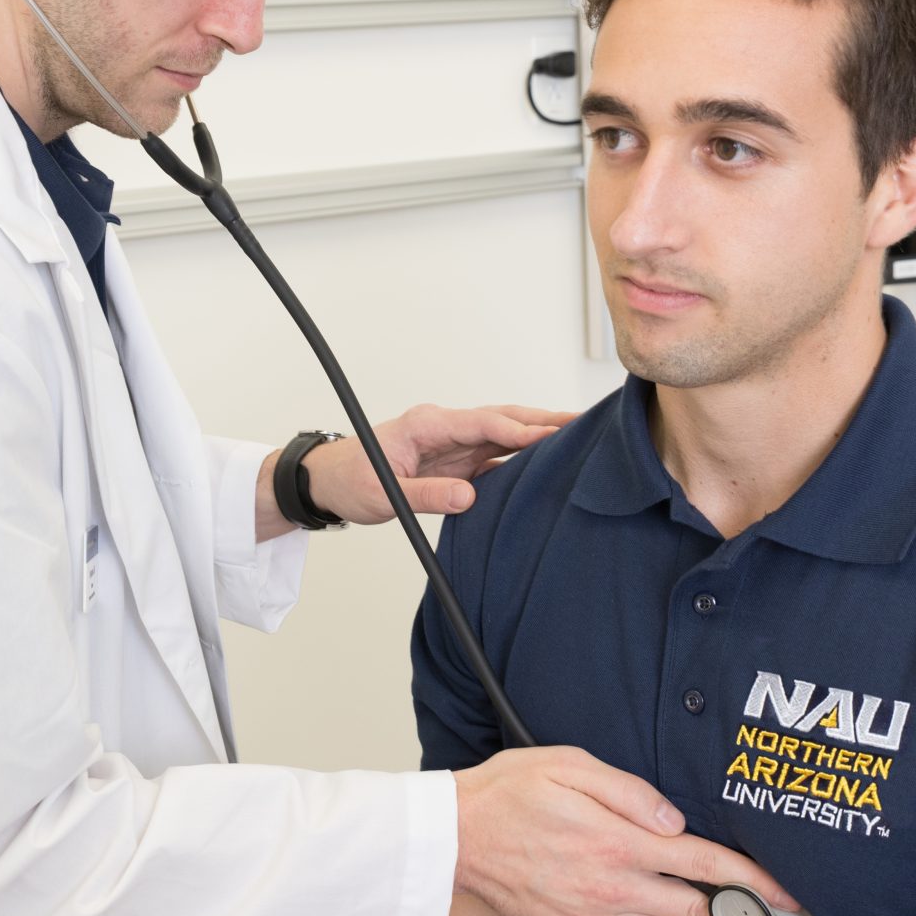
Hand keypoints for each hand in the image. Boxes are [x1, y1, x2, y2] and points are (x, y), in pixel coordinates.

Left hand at [301, 404, 573, 525]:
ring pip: (504, 433)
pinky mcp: (456, 459)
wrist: (329, 481)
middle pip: (502, 418)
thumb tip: (468, 497)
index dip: (521, 429)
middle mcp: (444, 427)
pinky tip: (550, 461)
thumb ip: (428, 494)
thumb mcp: (384, 495)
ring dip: (539, 434)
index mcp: (427, 424)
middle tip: (586, 422)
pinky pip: (496, 454)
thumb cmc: (351, 480)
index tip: (554, 434)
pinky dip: (524, 455)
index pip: (484, 422)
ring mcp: (453, 442)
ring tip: (581, 436)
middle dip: (544, 419)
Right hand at [452, 746, 805, 915]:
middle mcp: (616, 887)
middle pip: (701, 914)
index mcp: (622, 840)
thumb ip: (630, 792)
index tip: (790, 897)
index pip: (706, 864)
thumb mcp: (570, 766)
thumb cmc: (511, 793)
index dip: (754, 882)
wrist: (455, 838)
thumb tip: (677, 820)